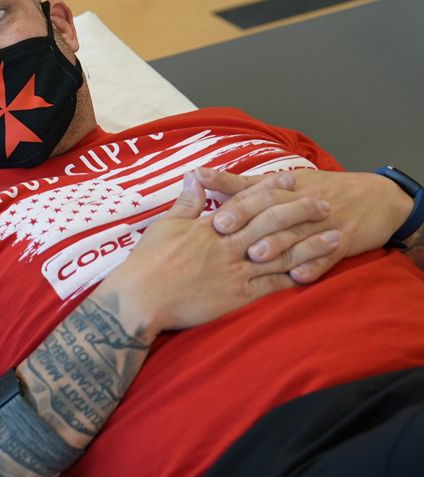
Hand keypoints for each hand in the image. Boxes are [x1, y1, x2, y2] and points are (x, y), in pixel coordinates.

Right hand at [102, 172, 341, 340]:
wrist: (140, 299)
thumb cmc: (147, 262)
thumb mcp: (164, 226)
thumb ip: (186, 203)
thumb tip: (195, 176)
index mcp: (210, 226)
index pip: (246, 202)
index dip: (270, 189)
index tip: (292, 179)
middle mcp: (228, 245)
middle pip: (271, 223)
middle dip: (301, 212)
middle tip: (325, 204)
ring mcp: (235, 271)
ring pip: (281, 254)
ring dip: (310, 244)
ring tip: (336, 237)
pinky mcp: (237, 296)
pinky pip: (272, 285)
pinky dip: (294, 278)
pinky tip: (315, 272)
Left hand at [195, 167, 412, 282]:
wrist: (376, 198)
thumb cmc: (320, 189)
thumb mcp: (284, 182)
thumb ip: (239, 184)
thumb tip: (196, 176)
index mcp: (286, 188)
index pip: (255, 191)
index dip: (232, 197)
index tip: (209, 207)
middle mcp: (302, 203)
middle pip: (273, 210)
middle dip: (248, 219)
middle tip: (223, 231)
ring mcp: (324, 223)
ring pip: (298, 234)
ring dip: (277, 244)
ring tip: (255, 256)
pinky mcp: (344, 241)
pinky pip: (328, 256)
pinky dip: (314, 266)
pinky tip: (299, 276)